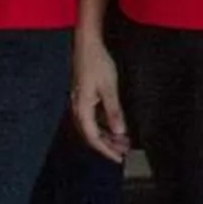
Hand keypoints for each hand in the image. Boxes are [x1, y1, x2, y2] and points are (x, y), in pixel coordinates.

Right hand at [71, 36, 128, 160]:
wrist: (87, 45)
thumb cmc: (97, 63)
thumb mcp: (109, 88)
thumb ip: (114, 111)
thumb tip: (120, 132)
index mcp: (82, 109)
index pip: (93, 137)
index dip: (106, 150)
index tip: (119, 158)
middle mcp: (78, 108)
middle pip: (91, 134)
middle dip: (108, 145)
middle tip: (124, 152)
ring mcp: (81, 103)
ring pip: (93, 126)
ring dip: (107, 135)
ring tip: (123, 141)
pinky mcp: (85, 96)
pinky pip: (94, 117)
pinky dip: (105, 124)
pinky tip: (116, 126)